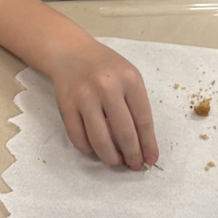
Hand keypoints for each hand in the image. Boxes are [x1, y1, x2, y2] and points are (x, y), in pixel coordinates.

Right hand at [50, 38, 157, 168]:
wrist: (72, 52)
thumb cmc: (106, 67)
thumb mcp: (128, 76)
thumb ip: (137, 105)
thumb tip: (143, 144)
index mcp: (129, 79)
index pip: (143, 119)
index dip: (148, 143)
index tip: (150, 159)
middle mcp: (107, 86)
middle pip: (124, 133)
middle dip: (132, 155)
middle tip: (134, 165)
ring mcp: (84, 96)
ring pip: (100, 140)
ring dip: (110, 157)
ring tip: (115, 161)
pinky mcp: (66, 105)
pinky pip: (78, 138)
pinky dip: (88, 149)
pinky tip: (94, 148)